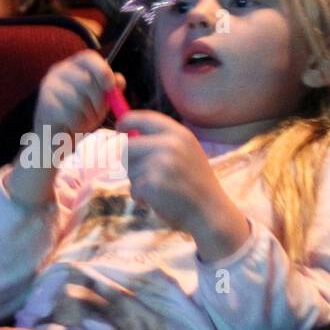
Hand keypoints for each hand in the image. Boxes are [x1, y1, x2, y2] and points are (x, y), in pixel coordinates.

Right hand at [33, 50, 120, 138]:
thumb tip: (118, 80)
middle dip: (98, 101)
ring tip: (83, 120)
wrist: (57, 134)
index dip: (102, 70)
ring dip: (87, 114)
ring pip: (79, 99)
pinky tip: (72, 125)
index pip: (88, 58)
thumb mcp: (99, 99)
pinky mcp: (46, 105)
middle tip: (98, 113)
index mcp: (73, 66)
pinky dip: (77, 123)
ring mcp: (50, 87)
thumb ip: (110, 88)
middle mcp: (59, 72)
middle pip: (86, 80)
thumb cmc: (79, 114)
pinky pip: (69, 113)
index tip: (111, 86)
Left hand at [117, 109, 249, 261]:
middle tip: (139, 173)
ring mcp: (160, 163)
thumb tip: (124, 138)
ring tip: (159, 189)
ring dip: (137, 182)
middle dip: (128, 162)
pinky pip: (134, 188)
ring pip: (129, 170)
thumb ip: (160, 142)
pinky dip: (141, 197)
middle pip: (126, 146)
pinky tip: (159, 200)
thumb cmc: (195, 183)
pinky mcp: (152, 184)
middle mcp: (169, 144)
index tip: (119, 129)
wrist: (210, 211)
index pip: (142, 118)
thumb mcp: (186, 152)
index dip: (126, 122)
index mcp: (178, 133)